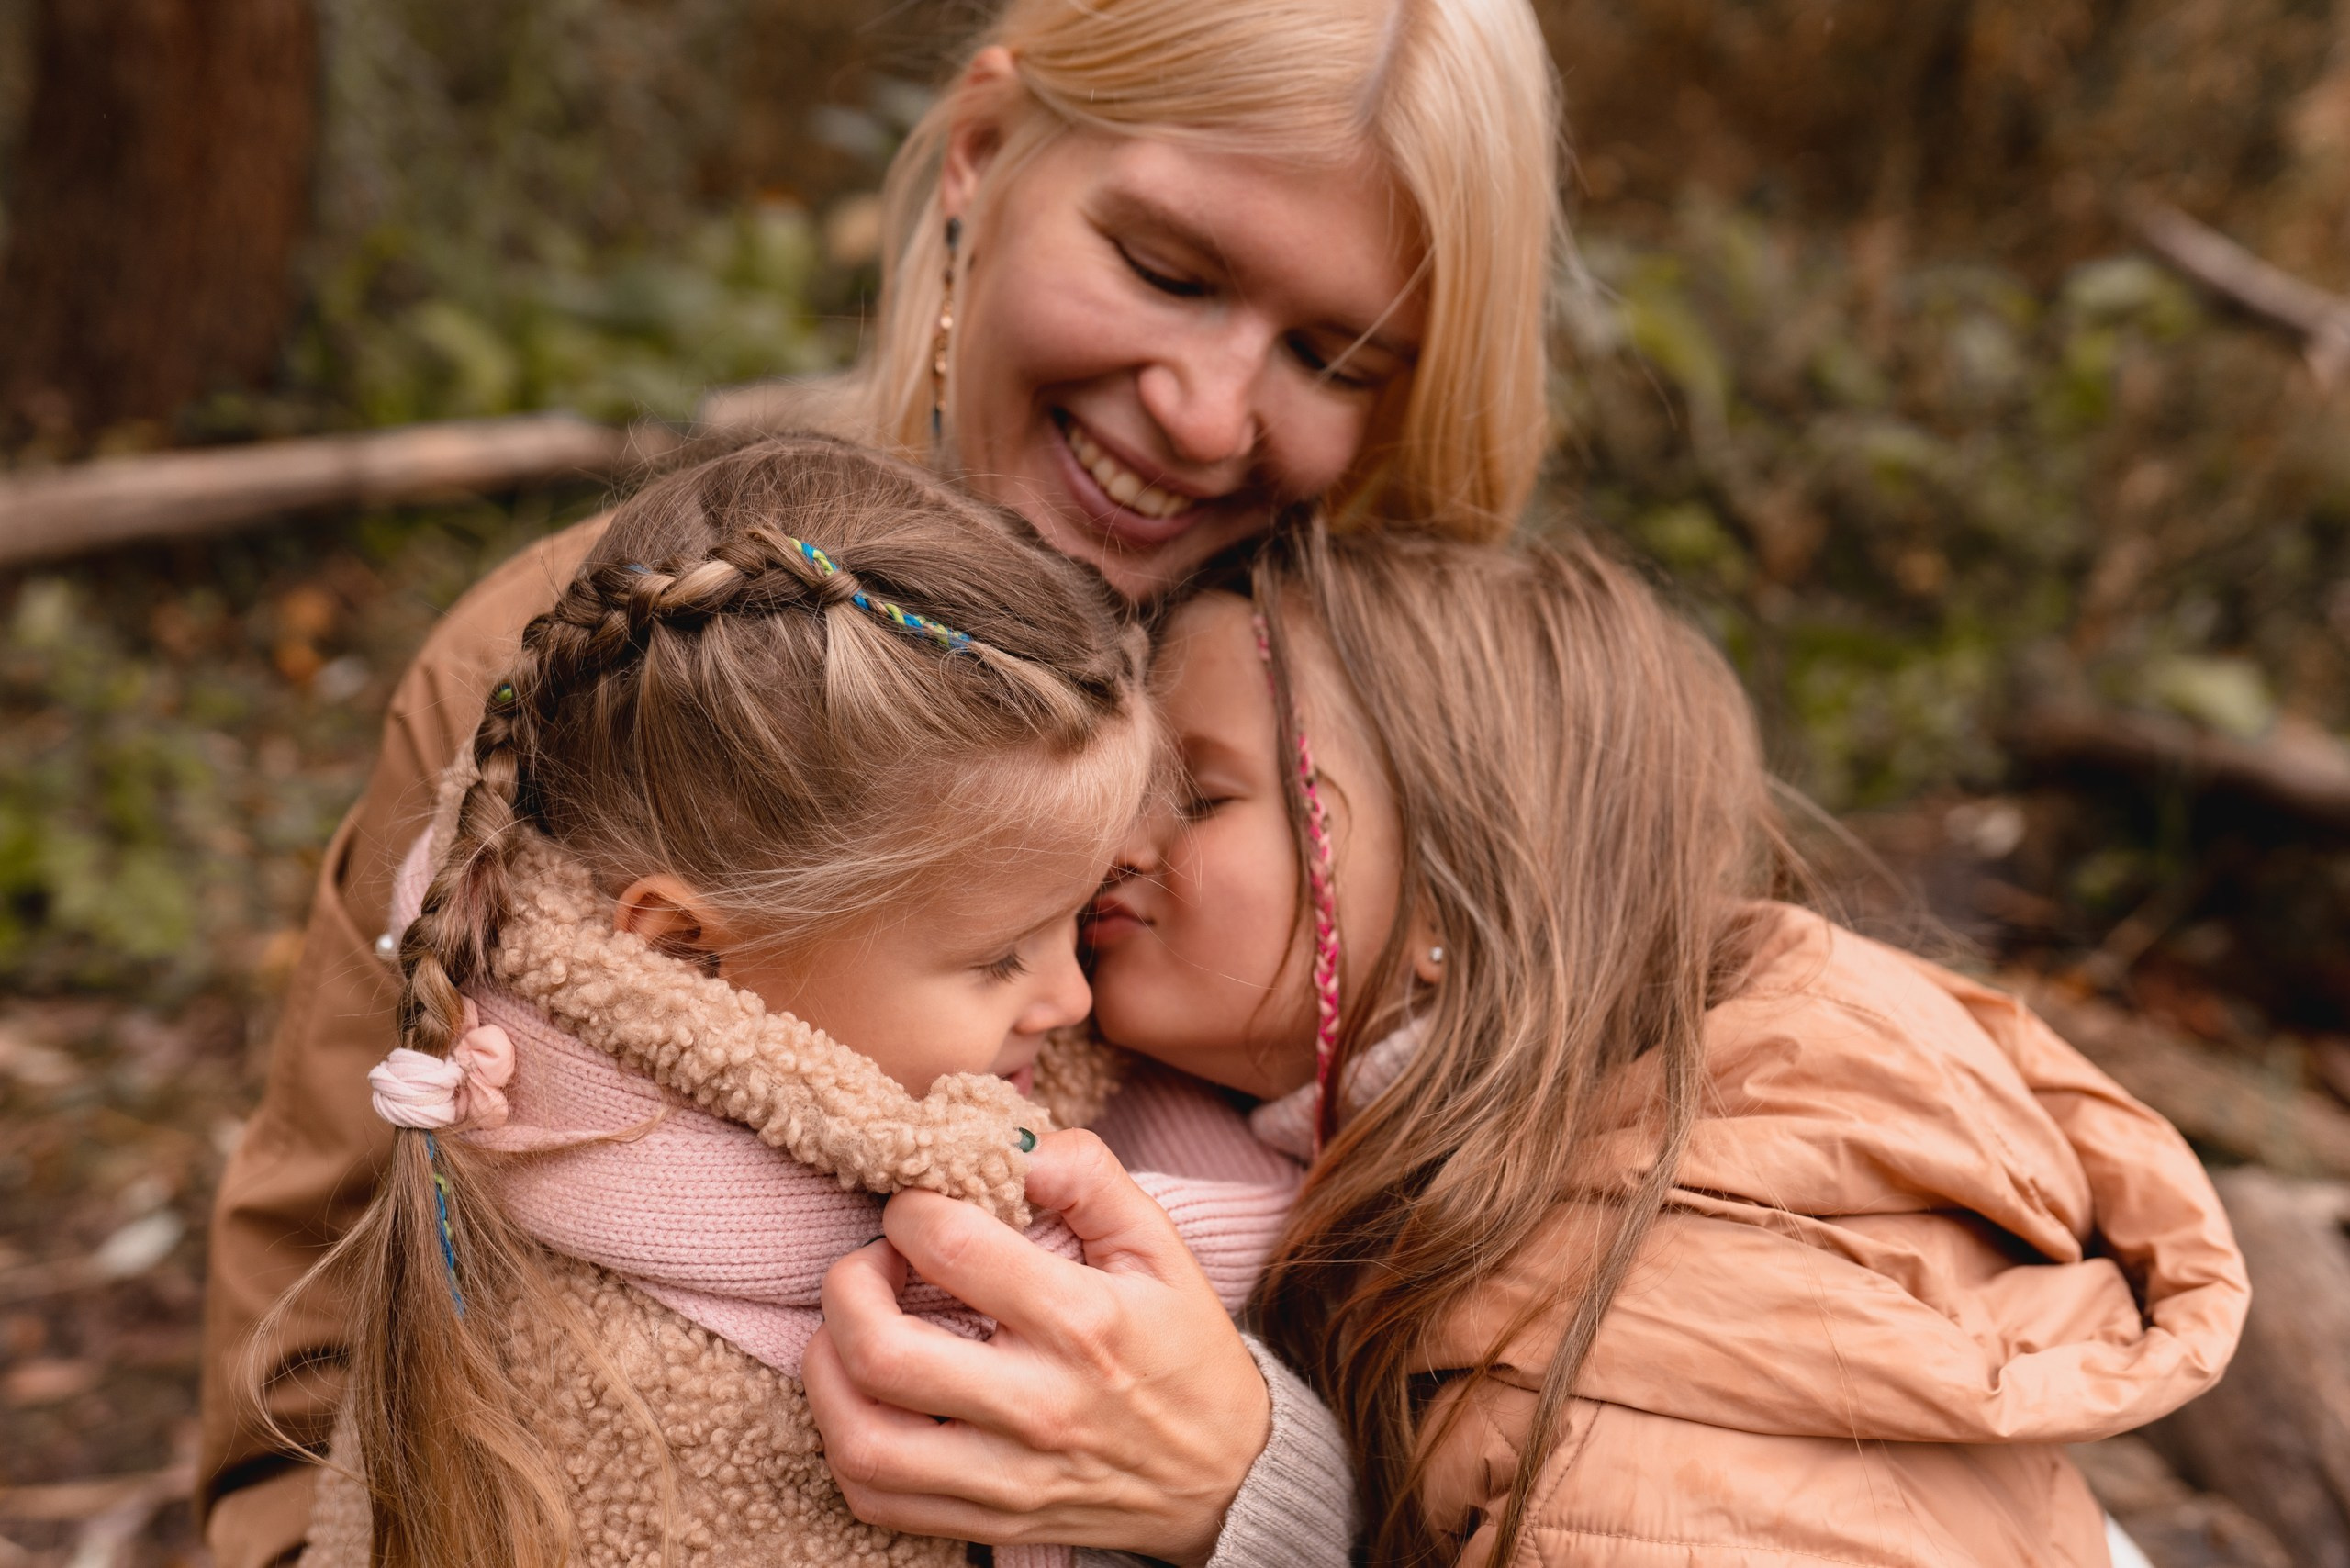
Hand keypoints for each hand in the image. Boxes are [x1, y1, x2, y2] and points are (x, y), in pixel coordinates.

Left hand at [803, 1129, 1271, 1566]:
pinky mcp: (990, 1522)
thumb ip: (1090, 1178)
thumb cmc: (1188, 1352)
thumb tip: (1015, 1143)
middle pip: (881, 1351)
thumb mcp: (1161, 1248)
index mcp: (1082, 1321)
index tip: (919, 1207)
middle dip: (845, 1286)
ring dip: (826, 1374)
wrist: (1228, 1480)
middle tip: (871, 1263)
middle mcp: (1038, 1405)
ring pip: (862, 1441)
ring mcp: (1008, 1477)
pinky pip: (877, 1500)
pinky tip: (865, 1399)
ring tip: (850, 1331)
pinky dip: (845, 1445)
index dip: (910, 1208)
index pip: (951, 1247)